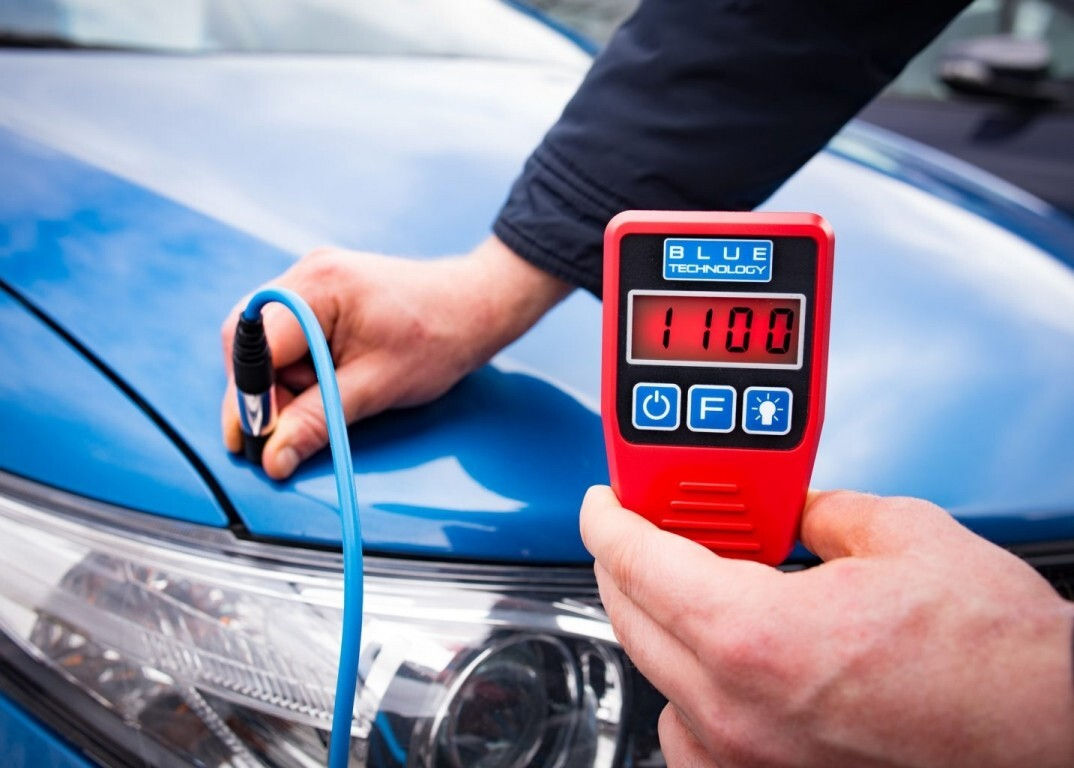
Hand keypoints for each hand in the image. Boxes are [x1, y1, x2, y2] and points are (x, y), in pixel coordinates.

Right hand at [221, 236, 569, 477]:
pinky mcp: (322, 295)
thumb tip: (273, 458)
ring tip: (331, 398)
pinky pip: (290, 337)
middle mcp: (306, 275)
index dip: (246, 398)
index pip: (252, 347)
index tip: (251, 442)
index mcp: (318, 287)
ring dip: (285, 383)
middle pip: (249, 343)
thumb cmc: (438, 339)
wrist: (475, 308)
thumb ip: (318, 420)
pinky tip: (332, 382)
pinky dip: (300, 369)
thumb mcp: (375, 388)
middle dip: (264, 393)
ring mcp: (312, 281)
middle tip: (288, 432)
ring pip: (267, 345)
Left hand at [580, 487, 1073, 767]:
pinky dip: (690, 691)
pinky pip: (692, 735)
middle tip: (643, 524)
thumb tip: (788, 506)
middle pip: (630, 617)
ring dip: (658, 623)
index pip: (635, 560)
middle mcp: (738, 710)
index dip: (607, 517)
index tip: (603, 499)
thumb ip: (818, 509)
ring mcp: (749, 760)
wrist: (1053, 734)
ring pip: (656, 678)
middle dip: (625, 560)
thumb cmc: (999, 660)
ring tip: (689, 584)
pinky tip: (724, 661)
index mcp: (756, 634)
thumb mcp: (902, 536)